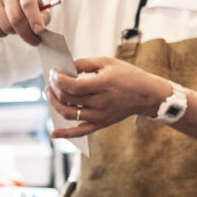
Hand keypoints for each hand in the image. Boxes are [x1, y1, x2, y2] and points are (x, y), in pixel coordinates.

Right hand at [0, 0, 51, 45]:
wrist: (1, 9)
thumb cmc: (24, 11)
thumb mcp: (38, 12)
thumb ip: (43, 18)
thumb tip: (40, 27)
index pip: (28, 3)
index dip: (34, 18)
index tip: (39, 31)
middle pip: (16, 18)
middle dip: (26, 33)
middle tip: (34, 41)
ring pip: (5, 26)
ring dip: (13, 33)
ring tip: (16, 29)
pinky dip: (1, 34)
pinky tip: (3, 28)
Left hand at [44, 56, 169, 137]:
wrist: (147, 95)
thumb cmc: (129, 77)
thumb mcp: (108, 62)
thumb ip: (85, 63)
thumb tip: (67, 67)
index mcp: (102, 85)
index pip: (71, 86)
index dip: (58, 80)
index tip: (53, 73)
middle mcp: (99, 103)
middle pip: (67, 99)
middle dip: (54, 89)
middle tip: (50, 82)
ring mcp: (99, 116)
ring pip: (68, 114)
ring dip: (54, 104)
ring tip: (50, 94)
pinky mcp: (100, 124)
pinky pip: (80, 132)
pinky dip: (65, 134)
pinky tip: (53, 133)